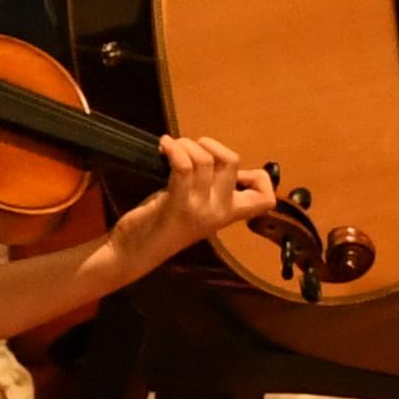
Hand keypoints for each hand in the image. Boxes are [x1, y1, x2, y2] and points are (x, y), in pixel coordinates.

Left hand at [102, 133, 282, 275]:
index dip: (259, 176)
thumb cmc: (161, 225)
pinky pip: (183, 166)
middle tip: (190, 149)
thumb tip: (220, 158)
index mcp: (227, 215)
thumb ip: (212, 189)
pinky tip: (164, 146)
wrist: (133, 254)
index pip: (265, 199)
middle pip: (232, 161)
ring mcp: (200, 210)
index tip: (234, 169)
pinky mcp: (177, 205)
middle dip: (209, 144)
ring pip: (204, 159)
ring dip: (185, 144)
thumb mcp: (196, 207)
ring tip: (171, 147)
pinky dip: (173, 149)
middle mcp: (219, 213)